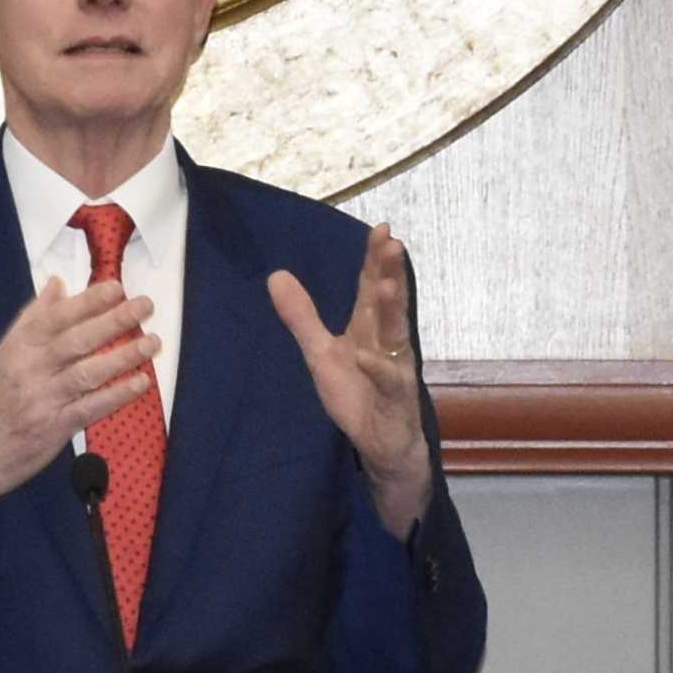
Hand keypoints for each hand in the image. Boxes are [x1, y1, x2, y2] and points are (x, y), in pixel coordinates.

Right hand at [0, 274, 160, 528]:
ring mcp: (44, 398)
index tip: (116, 288)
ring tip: (151, 342)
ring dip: (123, 356)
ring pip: (88, 372)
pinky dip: (118, 394)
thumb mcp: (6, 351)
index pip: (56, 317)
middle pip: (77, 340)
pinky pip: (92, 407)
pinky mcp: (57, 426)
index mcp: (19, 346)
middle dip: (113, 320)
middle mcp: (31, 368)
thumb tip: (57, 283)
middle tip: (144, 306)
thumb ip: (33, 318)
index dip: (88, 301)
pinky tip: (140, 382)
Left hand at [267, 222, 431, 536]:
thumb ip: (302, 317)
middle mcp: (387, 343)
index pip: (372, 287)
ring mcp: (395, 370)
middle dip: (391, 273)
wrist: (381, 444)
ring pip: (397, 337)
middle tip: (392, 242)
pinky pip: (389, 382)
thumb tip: (276, 275)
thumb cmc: (358, 395)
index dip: (375, 259)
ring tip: (389, 286)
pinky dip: (379, 369)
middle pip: (389, 303)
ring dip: (394, 312)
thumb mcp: (321, 353)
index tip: (380, 228)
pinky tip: (369, 356)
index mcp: (369, 329)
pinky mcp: (396, 399)